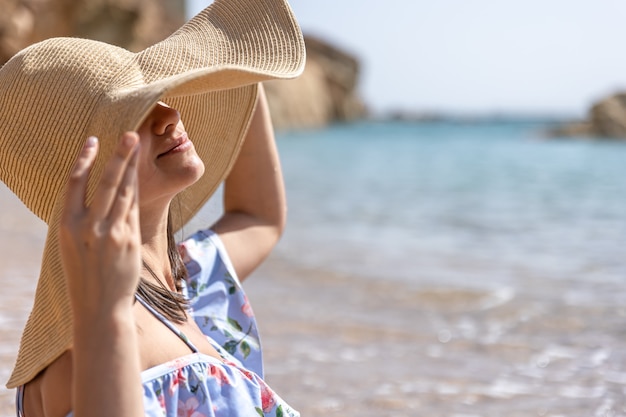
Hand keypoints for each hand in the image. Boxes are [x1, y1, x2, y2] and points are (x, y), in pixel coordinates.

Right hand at [59, 133, 140, 322]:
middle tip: (132, 133)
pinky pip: (134, 209)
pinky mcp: (129, 239)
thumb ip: (83, 220)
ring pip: (125, 192)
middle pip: (107, 181)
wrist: (99, 307)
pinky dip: (137, 190)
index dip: (84, 158)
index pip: (75, 182)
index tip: (93, 140)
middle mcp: (87, 226)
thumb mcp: (71, 246)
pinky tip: (141, 176)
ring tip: (138, 148)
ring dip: (133, 168)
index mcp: (65, 225)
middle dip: (120, 155)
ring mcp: (110, 232)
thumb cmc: (84, 275)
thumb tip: (100, 193)